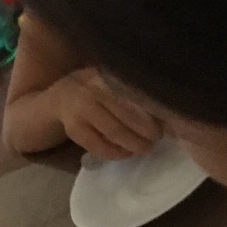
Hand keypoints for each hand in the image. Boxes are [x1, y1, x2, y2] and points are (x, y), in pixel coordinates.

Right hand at [45, 69, 161, 160]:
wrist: (58, 98)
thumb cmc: (95, 89)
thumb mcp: (111, 80)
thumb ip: (132, 90)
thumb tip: (165, 111)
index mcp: (107, 73)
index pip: (135, 92)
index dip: (153, 108)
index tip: (169, 119)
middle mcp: (93, 87)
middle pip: (127, 112)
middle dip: (147, 129)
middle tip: (158, 138)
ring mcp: (81, 109)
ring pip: (114, 130)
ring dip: (134, 143)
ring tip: (146, 148)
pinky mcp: (74, 129)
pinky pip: (99, 145)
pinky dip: (115, 152)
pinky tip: (126, 153)